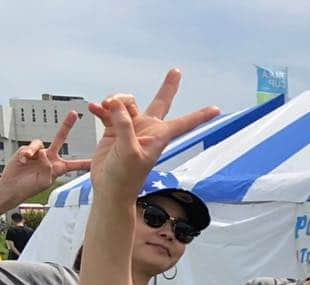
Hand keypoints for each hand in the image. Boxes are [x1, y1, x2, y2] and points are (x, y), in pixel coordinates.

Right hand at [0, 111, 91, 208]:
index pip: (76, 164)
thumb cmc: (30, 187)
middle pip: (60, 138)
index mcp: (60, 167)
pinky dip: (27, 154)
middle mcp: (51, 157)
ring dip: (34, 152)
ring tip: (28, 160)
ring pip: (40, 144)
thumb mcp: (45, 182)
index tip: (98, 157)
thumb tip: (47, 157)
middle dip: (67, 126)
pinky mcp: (27, 151)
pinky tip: (24, 160)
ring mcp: (39, 153)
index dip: (86, 162)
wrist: (13, 185)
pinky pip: (30, 148)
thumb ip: (49, 171)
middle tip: (74, 114)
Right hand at [86, 69, 218, 203]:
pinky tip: (93, 109)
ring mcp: (131, 128)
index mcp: (159, 136)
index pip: (184, 123)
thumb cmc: (124, 178)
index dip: (200, 116)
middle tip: (176, 71)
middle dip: (168, 87)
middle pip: (160, 102)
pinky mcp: (115, 130)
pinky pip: (109, 111)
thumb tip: (117, 104)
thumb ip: (125, 127)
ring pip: (126, 103)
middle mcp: (147, 129)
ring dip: (114, 100)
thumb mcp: (128, 153)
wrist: (110, 188)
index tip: (216, 109)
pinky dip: (101, 108)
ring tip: (104, 106)